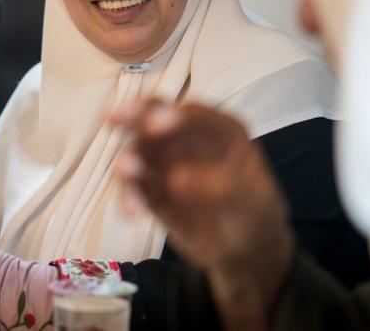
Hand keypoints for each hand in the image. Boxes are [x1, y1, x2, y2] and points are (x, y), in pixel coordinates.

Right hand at [112, 101, 292, 330]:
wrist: (246, 254)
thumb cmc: (256, 215)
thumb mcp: (251, 199)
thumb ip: (219, 184)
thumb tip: (176, 178)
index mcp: (218, 130)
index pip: (192, 115)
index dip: (171, 115)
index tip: (154, 126)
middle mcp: (186, 140)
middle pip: (153, 119)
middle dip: (133, 117)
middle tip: (113, 119)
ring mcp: (165, 165)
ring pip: (137, 153)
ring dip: (128, 160)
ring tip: (126, 172)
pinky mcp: (151, 192)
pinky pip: (134, 189)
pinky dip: (127, 196)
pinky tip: (131, 212)